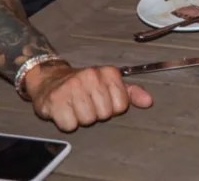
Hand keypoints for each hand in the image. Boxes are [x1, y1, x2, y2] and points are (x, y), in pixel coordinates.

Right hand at [27, 63, 151, 132]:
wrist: (50, 79)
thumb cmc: (84, 85)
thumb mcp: (110, 84)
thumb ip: (131, 93)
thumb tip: (148, 101)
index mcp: (108, 72)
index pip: (121, 105)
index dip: (112, 107)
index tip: (102, 100)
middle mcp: (90, 76)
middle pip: (105, 114)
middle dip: (96, 113)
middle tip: (87, 103)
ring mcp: (72, 87)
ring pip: (88, 120)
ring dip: (81, 118)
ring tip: (76, 106)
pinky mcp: (55, 100)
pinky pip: (70, 125)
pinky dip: (67, 122)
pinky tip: (65, 111)